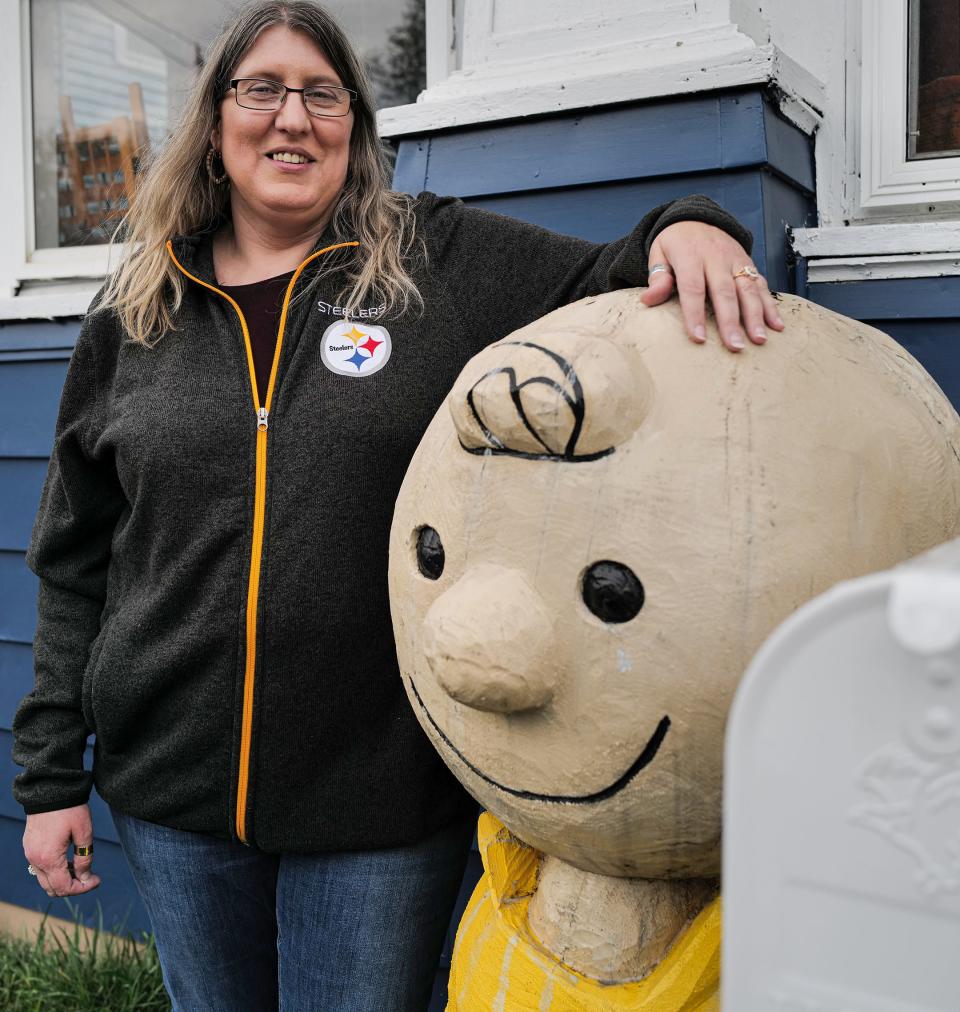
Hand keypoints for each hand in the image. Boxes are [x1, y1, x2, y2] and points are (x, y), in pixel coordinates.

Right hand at [23, 804, 100, 897]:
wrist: (51, 789)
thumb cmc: (70, 809)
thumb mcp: (84, 832)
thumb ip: (85, 857)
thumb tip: (85, 877)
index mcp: (49, 858)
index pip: (63, 887)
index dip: (82, 888)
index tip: (97, 880)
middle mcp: (35, 860)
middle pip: (52, 888)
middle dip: (73, 886)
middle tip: (91, 876)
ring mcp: (30, 854)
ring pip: (45, 880)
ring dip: (63, 879)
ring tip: (82, 867)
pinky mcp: (29, 847)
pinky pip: (40, 868)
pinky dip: (55, 870)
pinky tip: (69, 859)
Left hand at [640, 221, 784, 351]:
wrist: (696, 217)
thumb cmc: (675, 244)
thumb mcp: (659, 254)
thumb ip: (657, 277)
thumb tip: (649, 299)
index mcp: (690, 256)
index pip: (692, 287)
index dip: (695, 314)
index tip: (698, 338)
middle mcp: (716, 258)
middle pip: (725, 292)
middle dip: (731, 321)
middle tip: (734, 346)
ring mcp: (736, 260)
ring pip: (748, 289)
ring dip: (756, 316)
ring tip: (759, 340)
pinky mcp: (749, 264)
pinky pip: (761, 285)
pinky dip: (771, 305)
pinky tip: (776, 325)